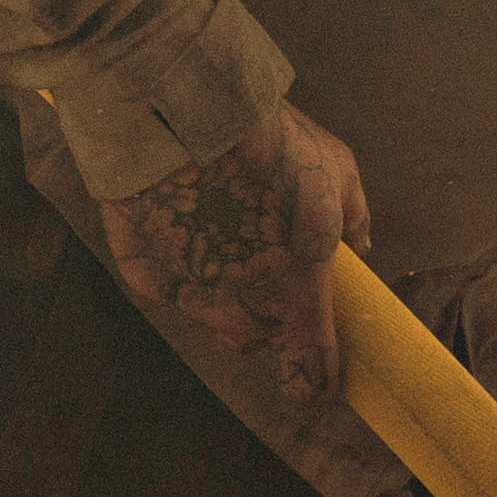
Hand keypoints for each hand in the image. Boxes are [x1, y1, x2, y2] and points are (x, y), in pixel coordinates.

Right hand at [98, 102, 371, 409]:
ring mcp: (183, 286)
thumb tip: (360, 244)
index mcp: (294, 283)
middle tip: (263, 269)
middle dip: (261, 316)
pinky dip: (169, 269)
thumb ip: (353, 216)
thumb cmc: (270, 137)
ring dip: (215, 293)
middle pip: (250, 335)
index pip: (308, 359)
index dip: (312, 381)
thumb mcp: (335, 167)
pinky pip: (159, 284)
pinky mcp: (137, 263)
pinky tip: (174, 229)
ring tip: (215, 237)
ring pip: (203, 312)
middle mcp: (237, 299)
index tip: (313, 392)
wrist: (184, 104)